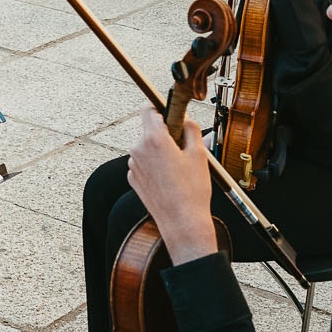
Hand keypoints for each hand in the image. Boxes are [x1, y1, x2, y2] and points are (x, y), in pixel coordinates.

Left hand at [124, 109, 220, 263]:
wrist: (182, 222)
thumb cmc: (191, 191)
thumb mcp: (199, 154)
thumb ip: (191, 129)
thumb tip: (186, 119)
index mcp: (154, 139)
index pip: (149, 109)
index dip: (161, 109)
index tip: (171, 113)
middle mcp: (138, 149)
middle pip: (149, 130)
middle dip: (165, 134)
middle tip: (183, 147)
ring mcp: (133, 165)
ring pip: (146, 148)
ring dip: (159, 152)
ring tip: (178, 169)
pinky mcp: (132, 179)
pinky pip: (143, 164)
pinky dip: (154, 166)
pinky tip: (168, 180)